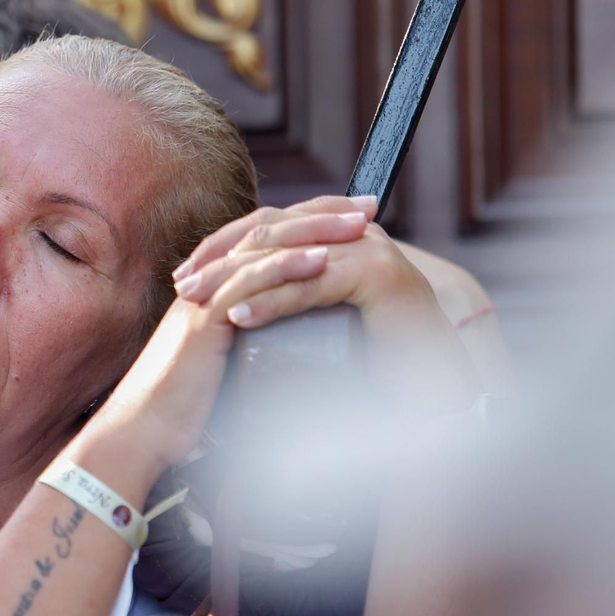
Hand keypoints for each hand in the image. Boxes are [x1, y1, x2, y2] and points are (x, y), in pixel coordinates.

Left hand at [171, 196, 479, 414]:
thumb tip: (239, 302)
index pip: (272, 227)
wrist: (431, 389)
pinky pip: (310, 286)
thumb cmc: (378, 364)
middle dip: (221, 259)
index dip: (225, 247)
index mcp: (341, 237)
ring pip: (286, 259)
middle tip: (183, 285)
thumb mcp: (326, 319)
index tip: (187, 273)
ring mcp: (370, 250)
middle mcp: (356, 234)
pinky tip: (238, 316)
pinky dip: (271, 301)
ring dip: (234, 280)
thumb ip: (296, 298)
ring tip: (197, 300)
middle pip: (273, 234)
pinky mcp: (378, 276)